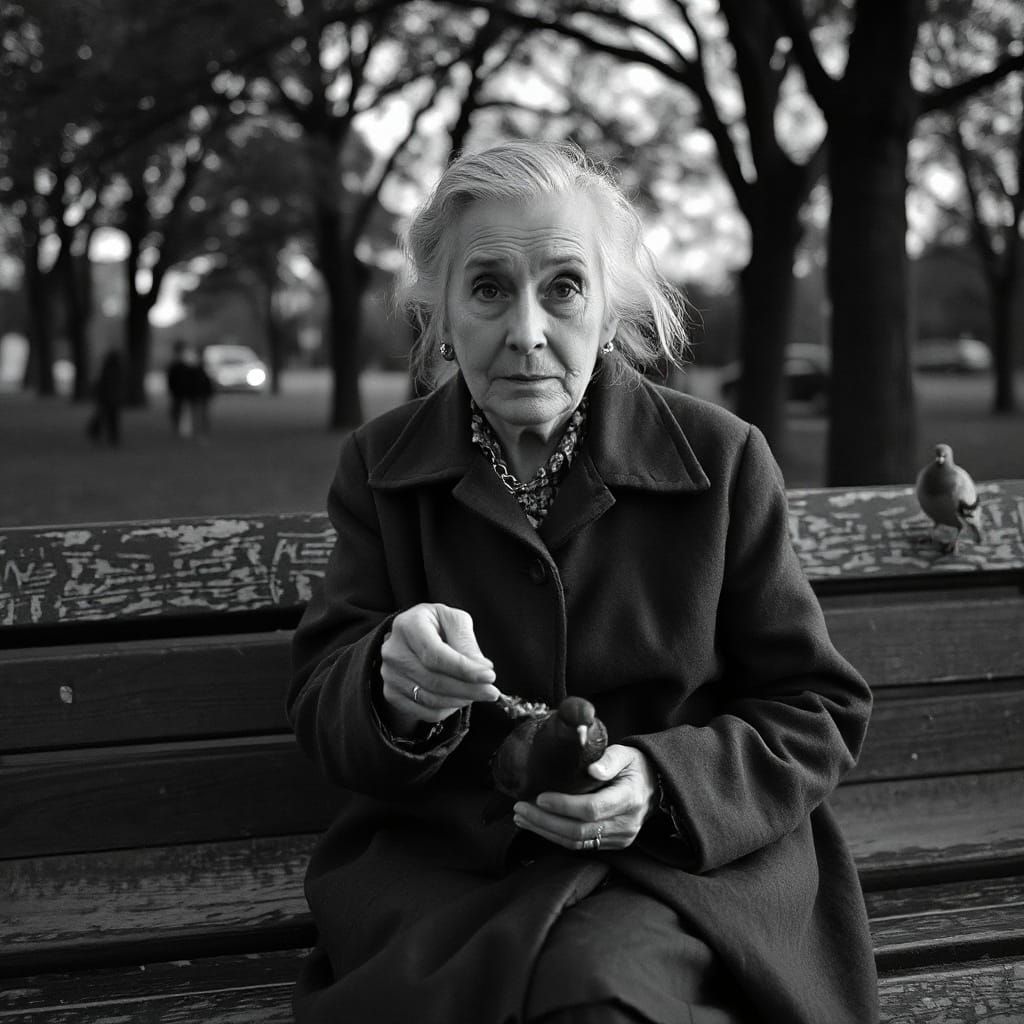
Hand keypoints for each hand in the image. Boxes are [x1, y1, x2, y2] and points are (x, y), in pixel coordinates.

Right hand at [380, 603, 498, 735]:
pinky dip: (447, 710)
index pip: (435, 654)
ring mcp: (389, 674)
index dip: (464, 669)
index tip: (489, 676)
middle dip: (468, 689)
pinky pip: (424, 711)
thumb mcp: (454, 622)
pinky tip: (460, 698)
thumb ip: (467, 642)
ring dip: (460, 700)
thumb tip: (482, 668)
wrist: (411, 639)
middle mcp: (393, 651)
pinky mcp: (391, 693)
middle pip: (434, 680)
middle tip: (491, 691)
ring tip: (478, 693)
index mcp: (408, 625)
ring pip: (430, 699)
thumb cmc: (437, 627)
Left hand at [512, 744, 657, 850]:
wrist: (655, 786)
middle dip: (544, 821)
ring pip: (576, 842)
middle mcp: (625, 823)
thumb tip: (591, 768)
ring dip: (545, 831)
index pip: (592, 808)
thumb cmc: (635, 766)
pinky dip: (556, 836)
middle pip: (579, 830)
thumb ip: (609, 760)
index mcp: (629, 798)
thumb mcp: (625, 754)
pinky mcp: (613, 844)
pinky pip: (580, 845)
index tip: (540, 797)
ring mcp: (620, 837)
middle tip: (520, 808)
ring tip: (522, 817)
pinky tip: (539, 825)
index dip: (563, 805)